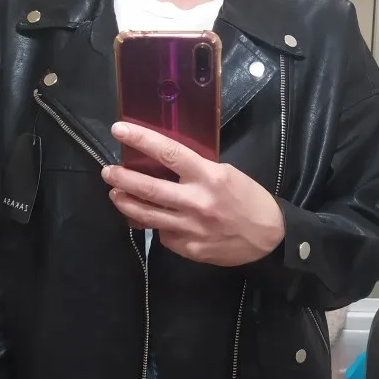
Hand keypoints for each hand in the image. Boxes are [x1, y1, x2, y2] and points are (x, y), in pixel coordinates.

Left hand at [103, 122, 284, 266]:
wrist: (270, 238)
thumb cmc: (249, 200)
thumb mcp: (227, 175)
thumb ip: (196, 172)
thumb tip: (164, 168)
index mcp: (209, 177)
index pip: (168, 153)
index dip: (140, 140)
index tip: (119, 130)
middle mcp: (197, 202)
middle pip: (148, 188)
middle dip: (122, 178)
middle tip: (108, 172)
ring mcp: (191, 228)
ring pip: (147, 216)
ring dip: (126, 204)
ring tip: (116, 195)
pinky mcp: (189, 248)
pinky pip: (164, 236)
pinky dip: (156, 226)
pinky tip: (154, 221)